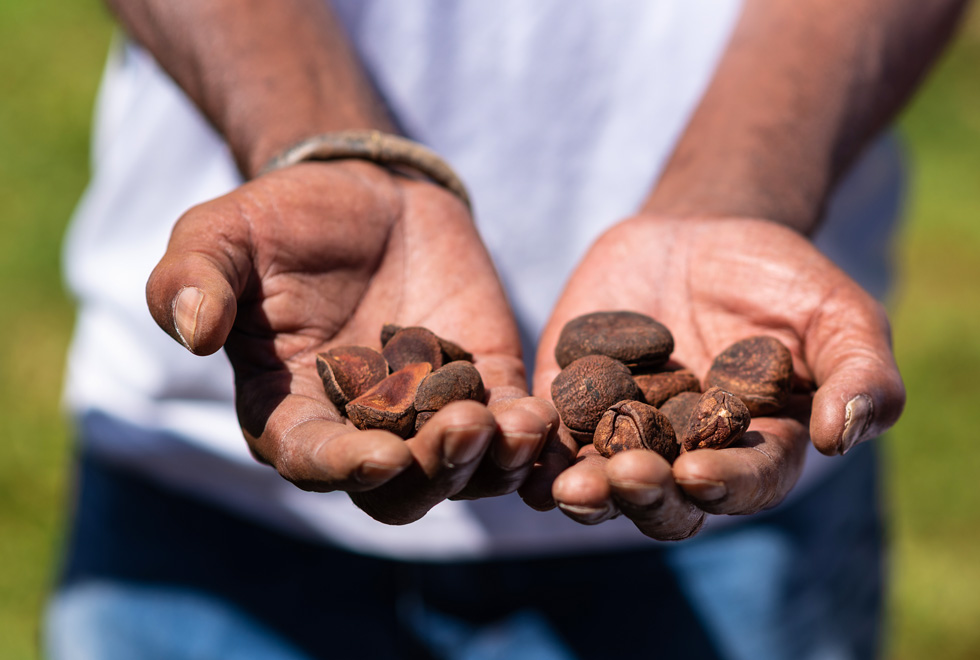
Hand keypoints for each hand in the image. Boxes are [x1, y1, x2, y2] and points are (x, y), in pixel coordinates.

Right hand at [146, 160, 555, 524]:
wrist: (368, 192)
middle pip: (399, 488)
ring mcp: (427, 412)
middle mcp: (360, 429)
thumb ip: (193, 278)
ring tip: (517, 428)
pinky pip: (509, 427)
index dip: (343, 468)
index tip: (380, 459)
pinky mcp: (483, 382)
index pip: (312, 460)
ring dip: (491, 464)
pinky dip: (527, 435)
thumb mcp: (222, 234)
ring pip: (462, 470)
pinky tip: (543, 418)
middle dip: (432, 472)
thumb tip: (190, 331)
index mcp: (289, 410)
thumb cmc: (284, 219)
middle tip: (462, 431)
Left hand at [525, 215, 903, 538]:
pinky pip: (550, 436)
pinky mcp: (570, 404)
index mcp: (757, 451)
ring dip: (585, 490)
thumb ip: (858, 372)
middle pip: (665, 499)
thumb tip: (843, 437)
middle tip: (626, 479)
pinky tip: (519, 442)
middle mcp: (686, 458)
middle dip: (645, 495)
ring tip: (569, 486)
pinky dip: (534, 447)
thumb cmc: (778, 277)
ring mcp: (623, 435)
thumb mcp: (836, 314)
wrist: (697, 234)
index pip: (745, 483)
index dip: (725, 486)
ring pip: (600, 482)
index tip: (700, 475)